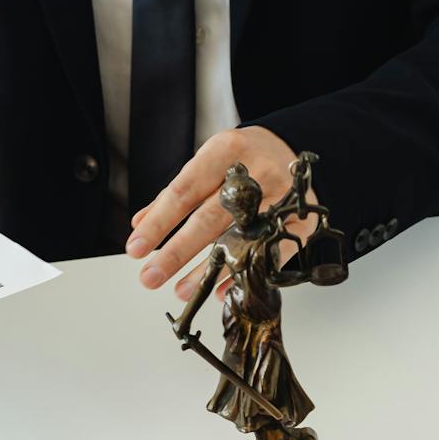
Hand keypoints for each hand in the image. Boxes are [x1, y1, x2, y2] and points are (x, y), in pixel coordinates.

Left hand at [124, 125, 314, 300]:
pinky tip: (222, 290)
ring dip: (209, 271)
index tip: (136, 248)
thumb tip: (140, 223)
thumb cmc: (243, 159)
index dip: (159, 223)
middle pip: (210, 218)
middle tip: (151, 277)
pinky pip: (271, 255)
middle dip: (177, 253)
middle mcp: (256, 172)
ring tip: (183, 291)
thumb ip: (175, 193)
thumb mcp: (208, 162)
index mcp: (226, 150)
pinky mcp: (302, 221)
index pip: (184, 191)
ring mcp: (283, 198)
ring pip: (241, 240)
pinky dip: (244, 275)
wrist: (292, 149)